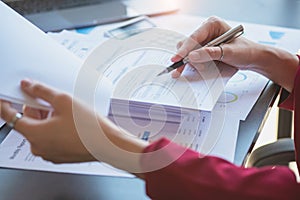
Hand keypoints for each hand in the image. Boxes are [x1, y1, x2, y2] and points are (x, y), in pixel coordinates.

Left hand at [0, 79, 146, 173]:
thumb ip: (41, 91)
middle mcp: (38, 147)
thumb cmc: (89, 128)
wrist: (108, 144)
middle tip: (52, 101)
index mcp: (34, 134)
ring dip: (48, 118)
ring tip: (66, 113)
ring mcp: (49, 153)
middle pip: (28, 122)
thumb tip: (28, 86)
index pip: (9, 116)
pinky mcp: (59, 155)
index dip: (6, 103)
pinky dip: (55, 128)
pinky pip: (50, 138)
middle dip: (37, 109)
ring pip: (40, 130)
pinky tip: (70, 123)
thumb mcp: (63, 101)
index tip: (6, 97)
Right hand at [171, 16, 298, 91]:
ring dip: (191, 63)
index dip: (184, 49)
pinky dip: (194, 65)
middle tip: (179, 71)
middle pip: (187, 44)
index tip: (176, 59)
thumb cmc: (245, 51)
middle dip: (185, 58)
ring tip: (203, 69)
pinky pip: (193, 58)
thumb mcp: (228, 52)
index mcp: (212, 25)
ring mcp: (204, 41)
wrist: (253, 59)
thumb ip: (209, 53)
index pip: (194, 37)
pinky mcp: (204, 50)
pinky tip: (201, 69)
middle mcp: (206, 32)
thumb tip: (192, 56)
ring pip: (188, 52)